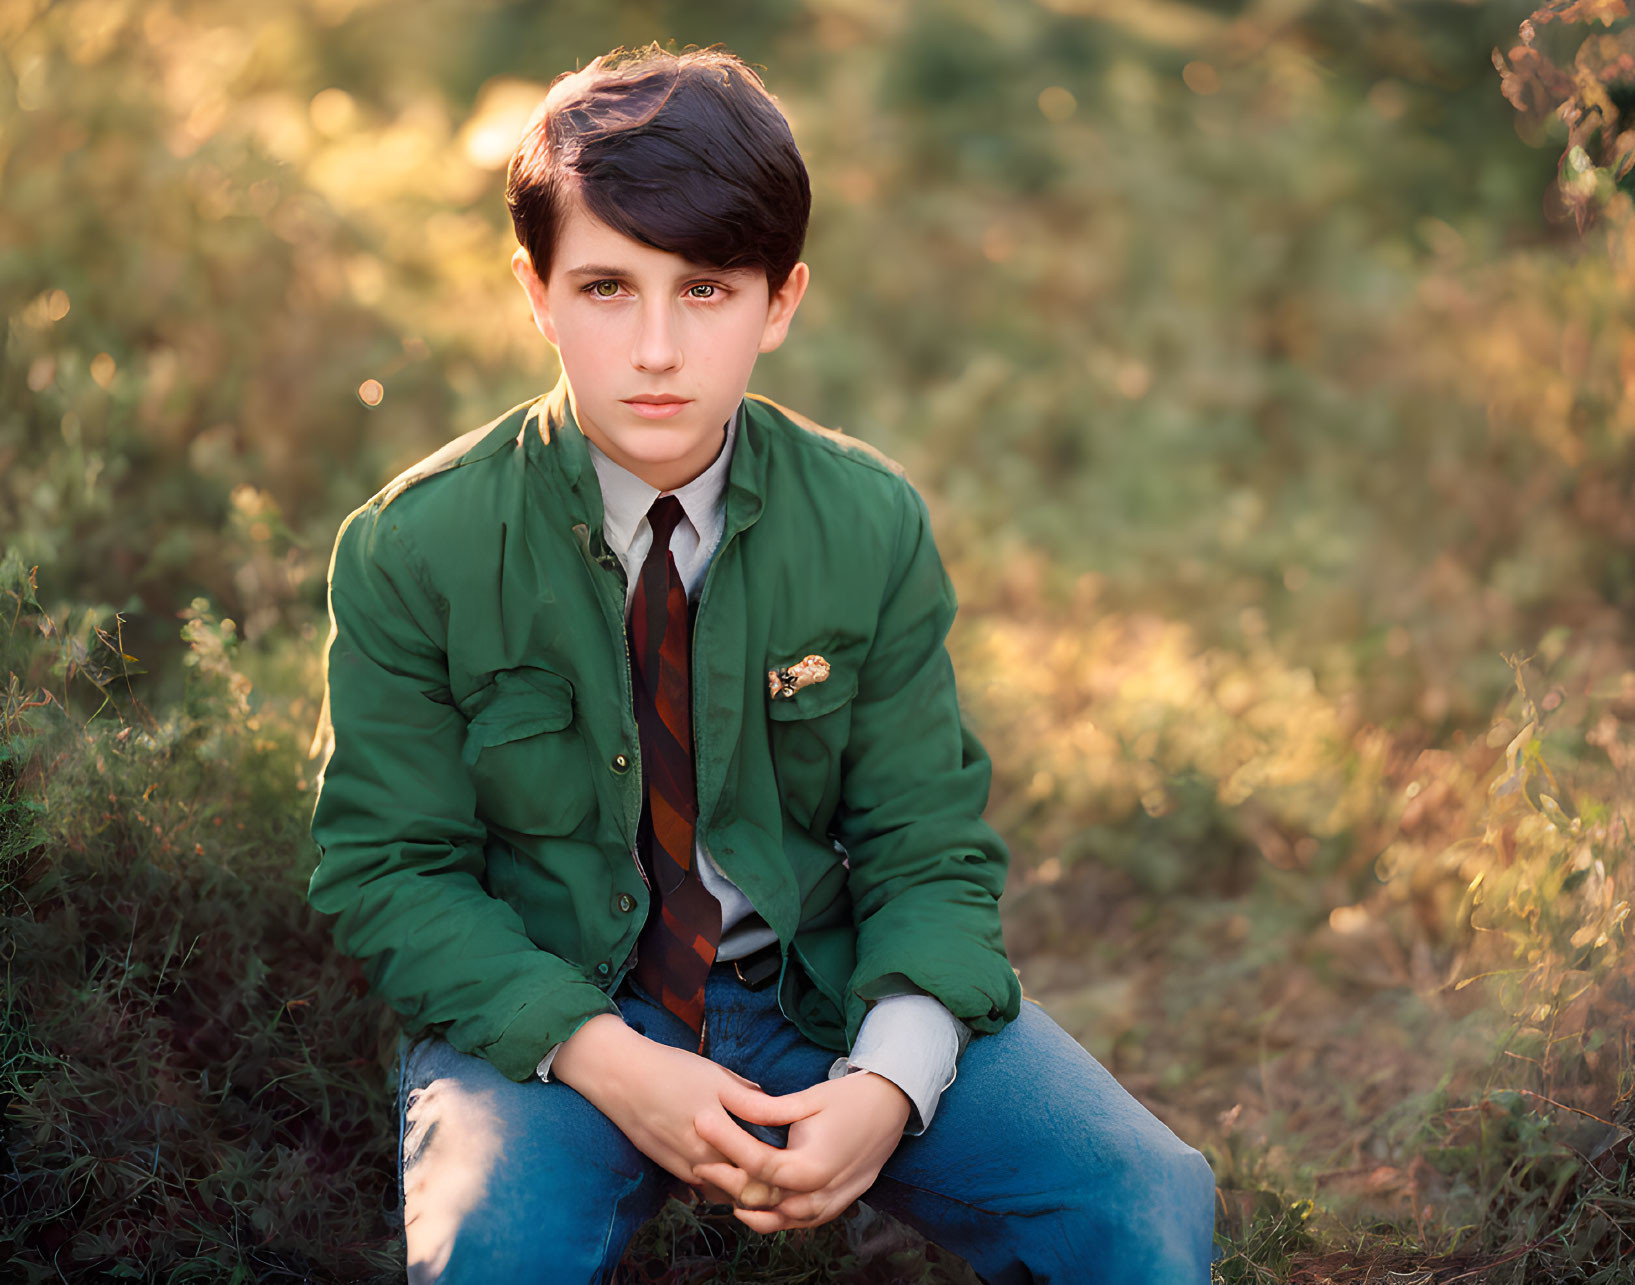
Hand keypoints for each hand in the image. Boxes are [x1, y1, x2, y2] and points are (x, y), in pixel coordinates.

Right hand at [550, 1014, 783, 1204]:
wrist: (620, 1076)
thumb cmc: (671, 1070)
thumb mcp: (715, 1076)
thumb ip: (747, 1097)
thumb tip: (776, 1107)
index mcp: (718, 1133)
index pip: (758, 1167)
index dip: (777, 1168)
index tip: (791, 1159)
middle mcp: (701, 1158)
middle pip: (741, 1186)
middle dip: (762, 1181)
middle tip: (778, 1170)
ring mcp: (681, 1166)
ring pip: (720, 1190)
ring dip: (737, 1184)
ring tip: (754, 1170)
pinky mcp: (666, 1167)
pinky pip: (699, 1185)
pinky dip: (715, 1182)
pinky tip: (724, 1167)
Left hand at [692, 1069, 912, 1231]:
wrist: (893, 1109)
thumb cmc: (851, 1099)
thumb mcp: (809, 1098)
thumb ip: (767, 1108)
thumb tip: (728, 1101)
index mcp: (812, 1166)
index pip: (756, 1163)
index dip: (725, 1143)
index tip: (700, 1121)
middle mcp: (819, 1194)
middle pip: (759, 1197)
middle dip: (725, 1178)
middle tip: (697, 1158)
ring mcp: (827, 1206)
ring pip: (774, 1219)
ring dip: (743, 1204)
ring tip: (715, 1184)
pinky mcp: (832, 1208)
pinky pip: (794, 1224)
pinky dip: (768, 1218)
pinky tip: (748, 1205)